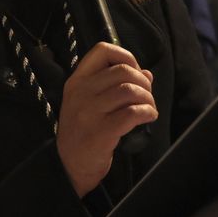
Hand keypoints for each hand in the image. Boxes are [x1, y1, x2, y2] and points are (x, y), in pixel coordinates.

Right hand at [56, 42, 155, 196]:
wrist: (68, 166)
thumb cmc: (83, 132)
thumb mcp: (90, 103)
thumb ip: (115, 85)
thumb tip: (147, 74)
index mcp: (77, 81)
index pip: (102, 50)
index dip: (125, 56)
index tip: (134, 72)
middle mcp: (81, 92)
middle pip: (123, 70)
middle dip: (143, 81)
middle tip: (147, 95)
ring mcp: (89, 112)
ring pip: (129, 90)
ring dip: (148, 98)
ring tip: (149, 108)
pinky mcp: (101, 132)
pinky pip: (132, 113)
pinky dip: (147, 112)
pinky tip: (148, 117)